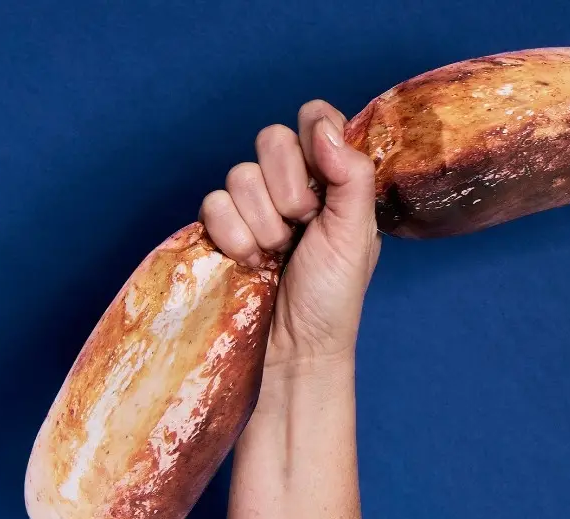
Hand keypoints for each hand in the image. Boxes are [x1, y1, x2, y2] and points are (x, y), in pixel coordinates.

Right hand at [200, 100, 380, 367]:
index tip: (323, 178)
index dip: (313, 139)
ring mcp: (253, 206)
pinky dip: (234, 238)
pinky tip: (252, 264)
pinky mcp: (221, 228)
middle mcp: (291, 185)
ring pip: (240, 174)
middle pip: (272, 139)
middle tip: (301, 227)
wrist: (295, 348)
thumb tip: (323, 126)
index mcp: (331, 180)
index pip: (315, 119)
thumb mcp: (356, 234)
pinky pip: (213, 205)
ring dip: (263, 224)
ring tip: (278, 255)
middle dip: (289, 191)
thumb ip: (350, 175)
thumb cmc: (333, 296)